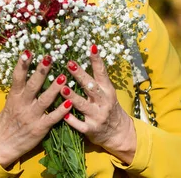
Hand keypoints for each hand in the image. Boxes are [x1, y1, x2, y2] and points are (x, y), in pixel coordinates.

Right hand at [0, 52, 71, 167]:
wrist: (2, 145)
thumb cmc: (7, 121)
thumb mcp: (9, 103)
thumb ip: (18, 91)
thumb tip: (25, 72)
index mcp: (14, 97)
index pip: (17, 78)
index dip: (22, 65)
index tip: (28, 51)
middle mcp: (22, 105)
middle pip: (32, 86)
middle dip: (41, 71)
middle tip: (49, 58)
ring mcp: (32, 116)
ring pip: (44, 100)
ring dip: (54, 89)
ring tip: (63, 77)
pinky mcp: (40, 128)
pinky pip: (52, 117)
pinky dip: (61, 110)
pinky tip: (70, 102)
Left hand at [61, 45, 136, 164]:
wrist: (118, 132)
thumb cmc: (108, 107)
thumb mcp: (106, 92)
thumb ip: (95, 80)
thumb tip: (81, 61)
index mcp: (107, 90)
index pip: (102, 72)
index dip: (97, 60)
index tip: (91, 47)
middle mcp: (104, 102)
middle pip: (91, 87)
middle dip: (81, 75)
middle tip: (70, 64)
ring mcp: (97, 116)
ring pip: (84, 105)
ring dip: (73, 97)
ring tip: (63, 89)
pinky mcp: (91, 129)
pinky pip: (80, 125)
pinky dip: (71, 120)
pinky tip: (63, 115)